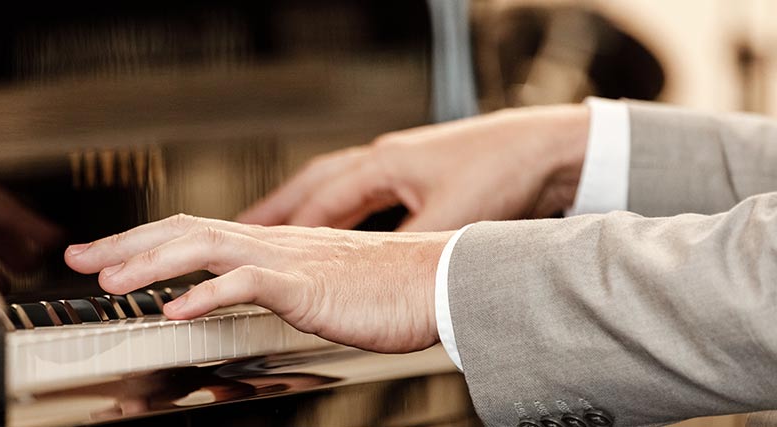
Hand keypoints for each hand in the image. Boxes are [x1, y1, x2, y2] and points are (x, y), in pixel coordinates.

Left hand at [65, 214, 449, 352]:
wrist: (443, 282)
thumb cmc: (389, 291)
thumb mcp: (317, 287)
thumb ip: (275, 287)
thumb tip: (236, 297)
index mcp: (271, 243)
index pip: (192, 232)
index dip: (142, 242)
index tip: (102, 257)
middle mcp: (272, 242)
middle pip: (183, 231)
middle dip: (125, 245)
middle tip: (77, 260)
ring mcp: (287, 261)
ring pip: (204, 248)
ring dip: (151, 264)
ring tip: (109, 282)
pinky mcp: (307, 285)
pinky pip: (247, 283)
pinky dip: (205, 294)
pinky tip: (174, 310)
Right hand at [237, 104, 590, 230]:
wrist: (552, 150)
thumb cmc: (504, 173)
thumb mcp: (449, 220)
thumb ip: (405, 249)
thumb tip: (371, 279)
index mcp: (382, 164)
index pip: (317, 201)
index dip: (281, 229)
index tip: (248, 248)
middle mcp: (383, 160)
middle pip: (312, 187)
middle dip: (275, 212)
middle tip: (241, 232)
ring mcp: (400, 166)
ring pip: (334, 188)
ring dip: (302, 211)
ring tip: (274, 233)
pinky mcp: (420, 176)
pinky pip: (361, 196)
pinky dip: (338, 214)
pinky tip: (337, 232)